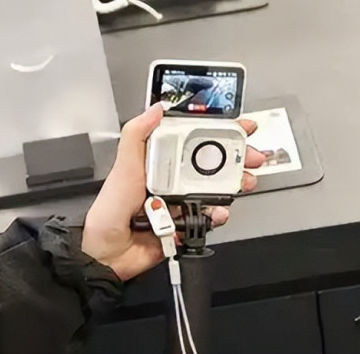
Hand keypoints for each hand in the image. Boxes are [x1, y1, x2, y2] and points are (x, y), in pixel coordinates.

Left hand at [82, 104, 265, 280]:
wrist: (107, 252)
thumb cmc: (110, 208)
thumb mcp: (124, 165)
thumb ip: (137, 134)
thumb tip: (156, 107)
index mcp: (159, 161)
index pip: (193, 140)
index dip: (218, 131)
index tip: (239, 126)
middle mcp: (171, 180)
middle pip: (211, 164)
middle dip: (236, 159)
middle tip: (251, 157)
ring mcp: (179, 203)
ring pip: (215, 190)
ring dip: (233, 186)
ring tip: (243, 183)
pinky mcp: (184, 225)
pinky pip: (208, 217)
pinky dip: (217, 215)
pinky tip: (218, 212)